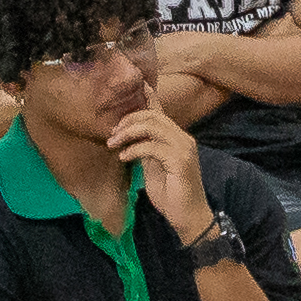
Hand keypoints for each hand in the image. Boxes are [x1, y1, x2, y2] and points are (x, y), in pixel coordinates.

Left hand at [118, 94, 210, 242]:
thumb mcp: (154, 168)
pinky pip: (152, 147)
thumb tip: (130, 140)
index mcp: (177, 138)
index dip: (148, 97)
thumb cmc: (171, 194)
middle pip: (153, 116)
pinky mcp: (180, 161)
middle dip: (128, 120)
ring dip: (129, 133)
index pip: (161, 111)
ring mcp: (183, 148)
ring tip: (114, 144)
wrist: (188, 217)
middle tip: (112, 134)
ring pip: (152, 127)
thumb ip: (146, 150)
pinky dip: (135, 149)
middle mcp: (183, 139)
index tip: (136, 84)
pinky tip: (124, 157)